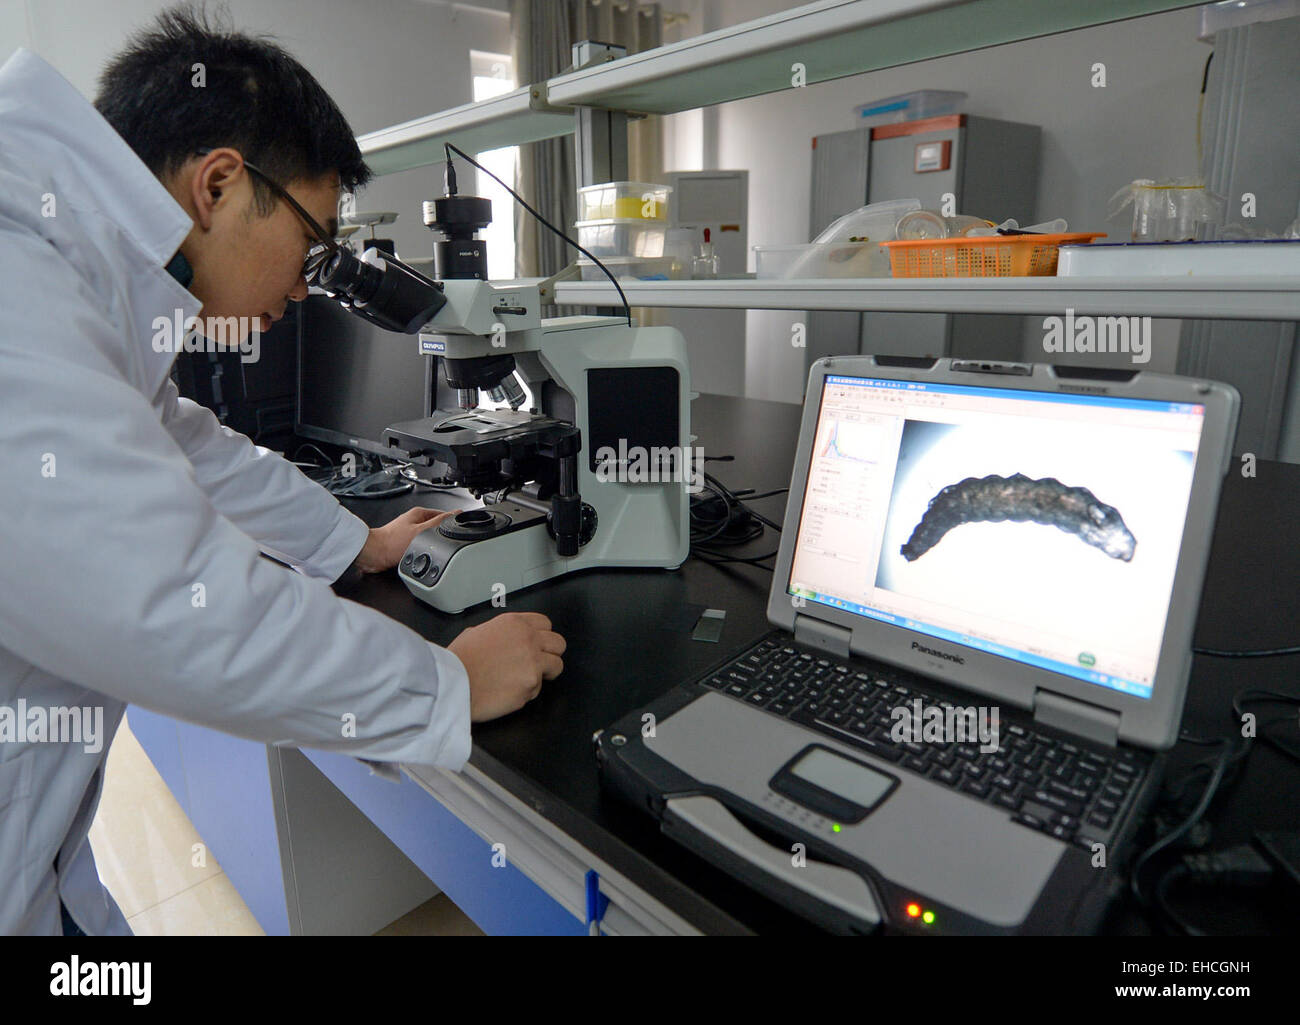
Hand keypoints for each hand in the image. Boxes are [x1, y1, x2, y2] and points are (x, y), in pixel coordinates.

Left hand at [356, 507, 463, 573]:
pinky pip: (419, 547)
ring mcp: (409, 533)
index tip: (458, 529)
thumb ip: (439, 523)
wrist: (374, 555)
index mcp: (419, 513)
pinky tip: (421, 557)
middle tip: (443, 545)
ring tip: (429, 552)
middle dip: (441, 536)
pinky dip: (422, 552)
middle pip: (436, 528)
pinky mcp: (404, 544)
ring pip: (428, 539)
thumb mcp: (422, 532)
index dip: (452, 522)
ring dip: (431, 546)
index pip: (443, 515)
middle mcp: (414, 521)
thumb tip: (455, 514)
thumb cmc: (392, 543)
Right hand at [448, 613, 565, 721]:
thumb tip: (502, 639)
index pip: (545, 623)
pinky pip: (538, 689)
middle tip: (540, 662)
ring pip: (557, 666)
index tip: (538, 644)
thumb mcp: (475, 632)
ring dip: (545, 673)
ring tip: (527, 678)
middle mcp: (528, 640)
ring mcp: (532, 663)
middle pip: (558, 643)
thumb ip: (498, 632)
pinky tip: (509, 691)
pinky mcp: (531, 685)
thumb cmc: (458, 662)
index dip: (542, 636)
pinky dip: (527, 692)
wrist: (452, 684)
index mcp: (514, 624)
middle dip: (551, 653)